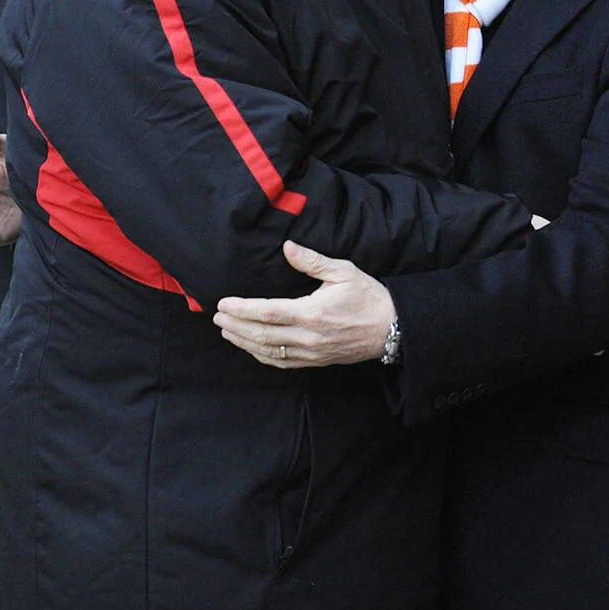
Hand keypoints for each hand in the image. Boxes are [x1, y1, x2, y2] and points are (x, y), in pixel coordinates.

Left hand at [214, 241, 395, 368]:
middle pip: (262, 334)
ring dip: (243, 342)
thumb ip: (312, 261)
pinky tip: (250, 346)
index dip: (242, 309)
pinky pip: (281, 362)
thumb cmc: (368, 297)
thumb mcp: (343, 271)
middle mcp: (309, 337)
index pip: (268, 312)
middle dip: (235, 326)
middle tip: (217, 317)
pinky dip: (261, 355)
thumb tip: (287, 247)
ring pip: (268, 351)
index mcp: (313, 313)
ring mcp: (311, 353)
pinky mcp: (315, 361)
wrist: (391, 328)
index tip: (224, 303)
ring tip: (226, 331)